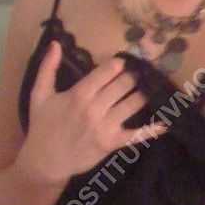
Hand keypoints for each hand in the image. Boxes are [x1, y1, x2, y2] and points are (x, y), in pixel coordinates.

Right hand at [20, 40, 167, 184]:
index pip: (106, 72)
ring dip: (141, 95)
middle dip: (131, 77)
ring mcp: (106, 126)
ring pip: (133, 104)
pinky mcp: (112, 143)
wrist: (45, 161)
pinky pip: (135, 135)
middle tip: (136, 74)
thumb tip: (55, 44)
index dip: (118, 65)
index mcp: (79, 94)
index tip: (122, 62)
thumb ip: (48, 68)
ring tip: (145, 89)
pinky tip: (165, 124)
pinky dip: (151, 130)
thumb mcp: (39, 95)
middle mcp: (95, 108)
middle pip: (123, 85)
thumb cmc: (42, 126)